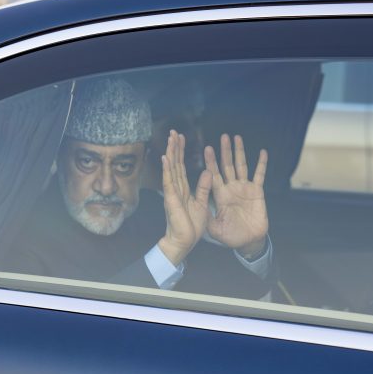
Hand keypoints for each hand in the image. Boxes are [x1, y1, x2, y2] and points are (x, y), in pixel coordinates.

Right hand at [159, 130, 212, 265]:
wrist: (184, 241)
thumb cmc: (191, 226)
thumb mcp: (202, 203)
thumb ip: (203, 188)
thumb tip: (207, 171)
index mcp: (183, 190)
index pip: (181, 167)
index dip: (181, 152)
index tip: (181, 139)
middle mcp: (176, 189)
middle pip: (175, 164)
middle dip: (175, 148)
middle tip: (174, 132)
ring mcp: (172, 193)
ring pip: (171, 169)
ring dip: (171, 153)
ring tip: (171, 138)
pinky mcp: (171, 199)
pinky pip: (169, 182)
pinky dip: (167, 169)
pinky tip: (166, 157)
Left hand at [204, 134, 268, 255]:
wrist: (248, 242)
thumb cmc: (230, 236)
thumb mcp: (214, 228)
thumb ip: (207, 217)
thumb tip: (196, 207)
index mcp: (220, 195)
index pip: (214, 175)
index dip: (211, 162)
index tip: (207, 149)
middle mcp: (231, 188)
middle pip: (227, 166)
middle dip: (225, 151)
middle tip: (223, 136)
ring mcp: (244, 188)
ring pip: (241, 166)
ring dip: (239, 152)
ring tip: (237, 138)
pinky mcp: (257, 192)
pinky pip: (259, 175)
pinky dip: (261, 164)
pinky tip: (262, 152)